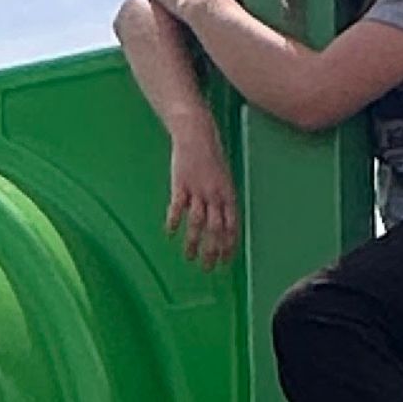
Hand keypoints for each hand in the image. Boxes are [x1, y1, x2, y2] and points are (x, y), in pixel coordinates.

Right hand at [164, 117, 239, 268]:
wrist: (196, 133)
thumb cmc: (211, 155)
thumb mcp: (223, 177)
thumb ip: (223, 198)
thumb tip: (223, 221)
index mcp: (228, 194)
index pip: (232, 226)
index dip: (229, 245)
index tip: (226, 261)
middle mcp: (215, 195)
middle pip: (216, 229)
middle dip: (213, 251)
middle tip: (208, 268)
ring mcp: (198, 190)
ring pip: (197, 222)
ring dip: (194, 242)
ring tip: (190, 258)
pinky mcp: (181, 184)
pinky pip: (177, 207)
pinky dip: (173, 221)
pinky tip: (170, 233)